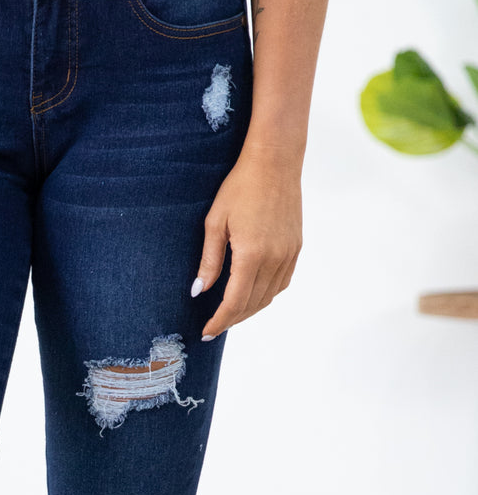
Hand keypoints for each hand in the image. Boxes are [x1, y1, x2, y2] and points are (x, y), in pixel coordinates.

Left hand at [193, 140, 303, 340]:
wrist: (275, 162)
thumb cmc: (240, 187)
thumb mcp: (215, 223)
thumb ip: (209, 261)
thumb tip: (199, 291)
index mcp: (251, 255)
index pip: (235, 302)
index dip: (220, 321)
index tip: (207, 332)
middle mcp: (274, 259)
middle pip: (252, 304)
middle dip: (232, 319)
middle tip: (214, 326)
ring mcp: (289, 254)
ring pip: (268, 297)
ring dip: (249, 310)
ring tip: (230, 314)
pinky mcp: (296, 248)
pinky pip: (281, 283)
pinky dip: (265, 295)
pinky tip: (252, 294)